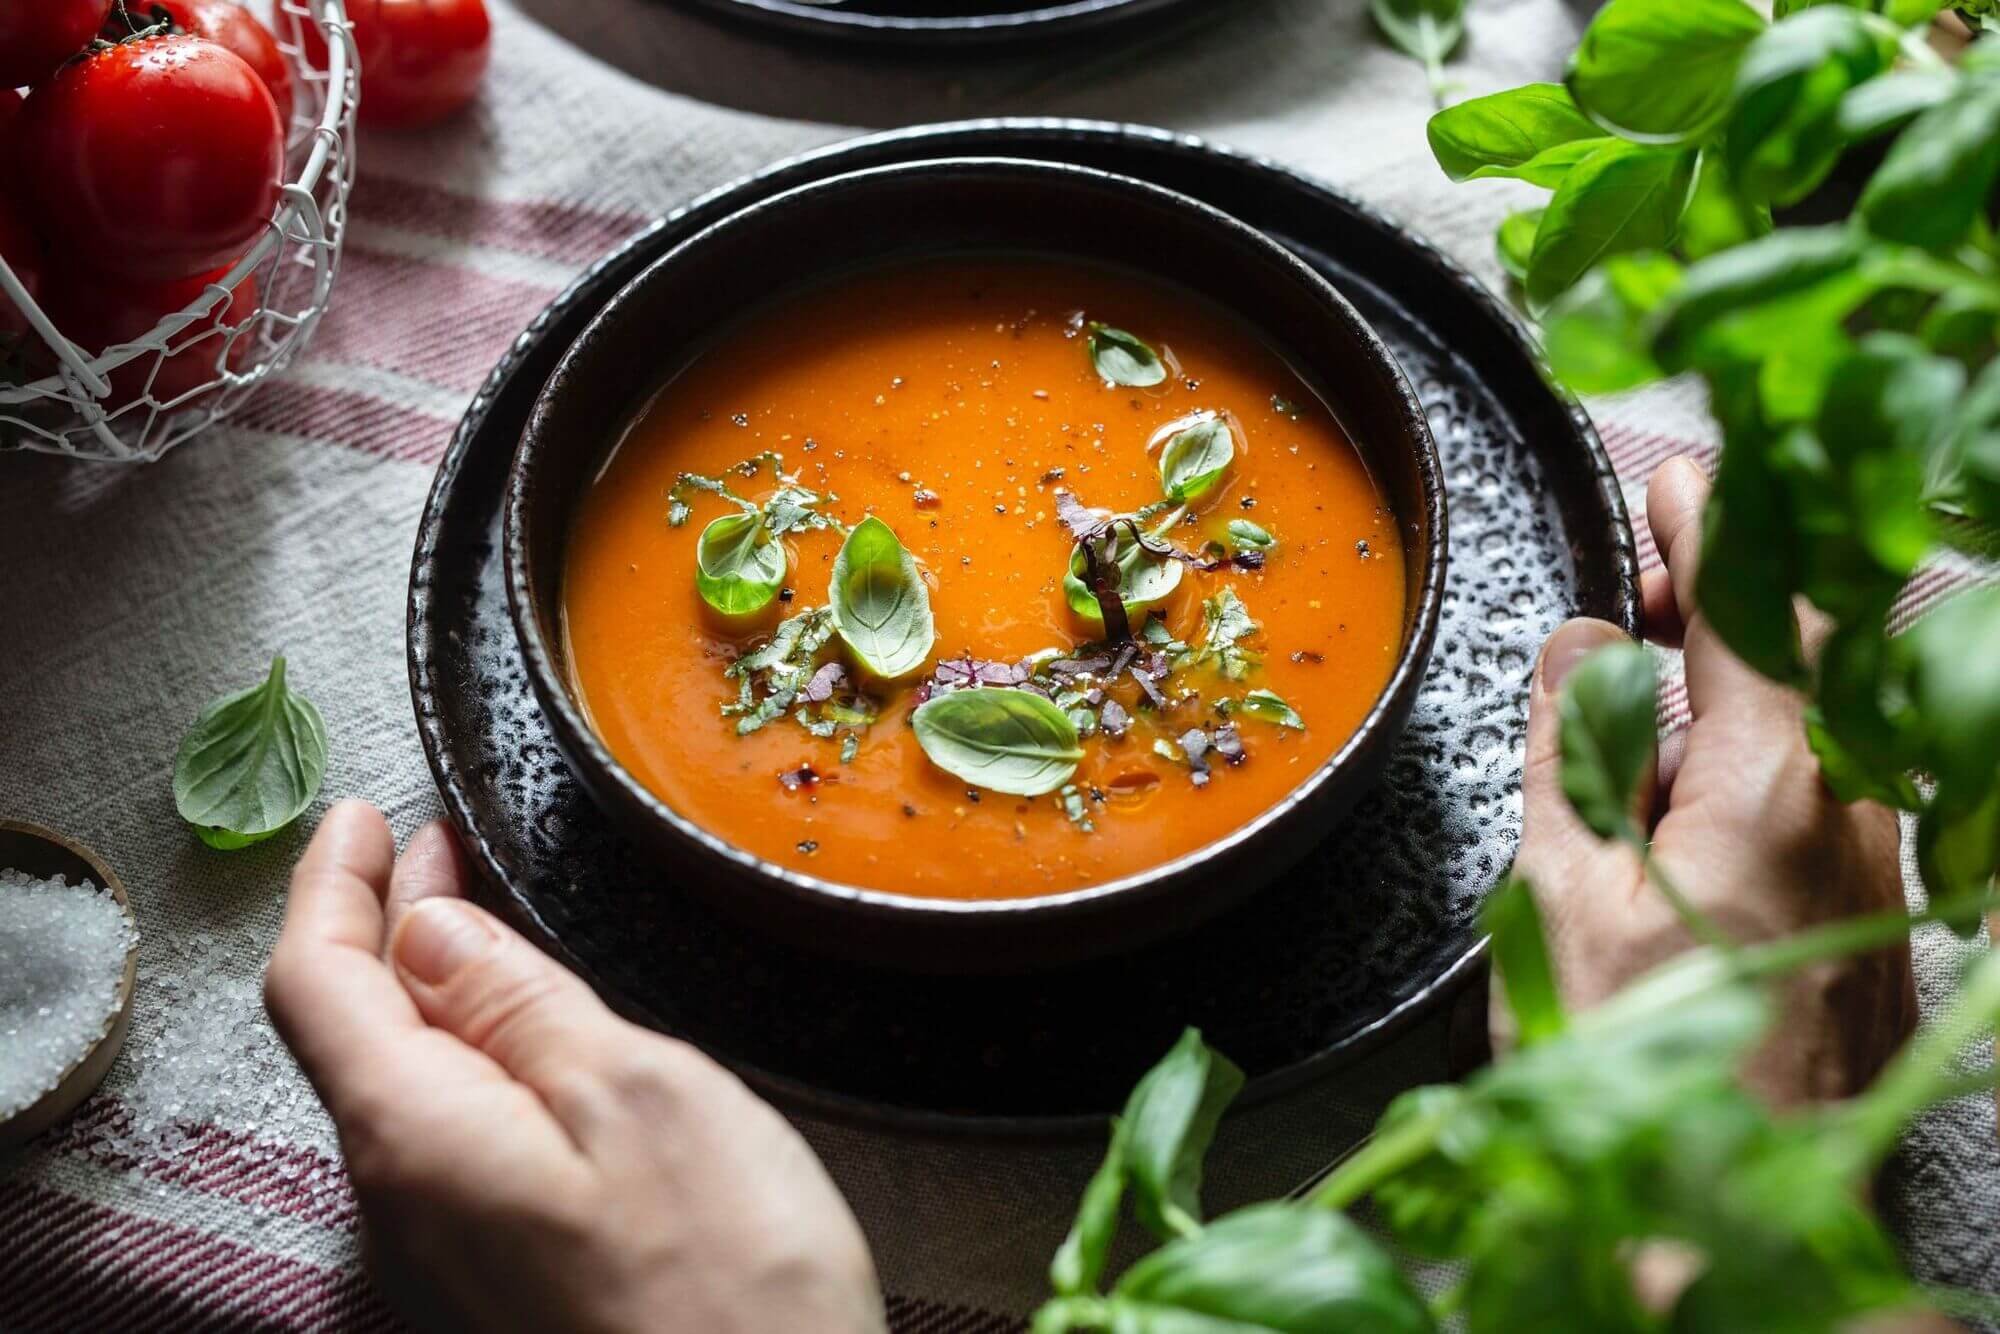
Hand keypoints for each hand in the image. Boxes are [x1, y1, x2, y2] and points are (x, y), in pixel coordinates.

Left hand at [264, 802, 885, 1333]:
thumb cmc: (724, 1284)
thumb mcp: (634, 1093)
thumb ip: (520, 1005)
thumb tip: (430, 932)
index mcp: (415, 1136)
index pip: (317, 983)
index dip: (330, 883)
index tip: (359, 813)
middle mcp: (402, 1204)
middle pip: (350, 1034)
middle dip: (380, 924)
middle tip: (426, 844)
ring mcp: (448, 1254)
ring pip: (399, 1087)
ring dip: (426, 987)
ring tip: (477, 919)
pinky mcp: (501, 1281)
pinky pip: (448, 1140)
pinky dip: (468, 1056)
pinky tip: (525, 1040)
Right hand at [1510, 456, 1916, 1104]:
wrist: (1729, 1210)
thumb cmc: (1637, 1062)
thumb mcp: (1560, 885)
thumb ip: (1569, 743)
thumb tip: (1578, 645)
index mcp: (1773, 780)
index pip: (1756, 600)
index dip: (1711, 523)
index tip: (1674, 479)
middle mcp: (1851, 804)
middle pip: (1807, 645)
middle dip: (1725, 597)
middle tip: (1645, 597)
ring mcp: (1874, 859)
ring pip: (1812, 721)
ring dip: (1732, 691)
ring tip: (1635, 733)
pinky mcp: (1873, 908)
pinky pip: (1819, 789)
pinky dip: (1750, 761)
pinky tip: (1675, 817)